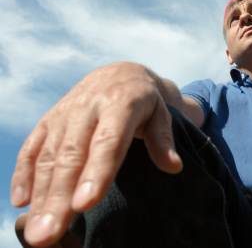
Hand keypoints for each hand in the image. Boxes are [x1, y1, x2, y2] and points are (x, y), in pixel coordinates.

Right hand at [10, 62, 182, 246]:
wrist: (119, 74)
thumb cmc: (145, 101)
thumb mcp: (161, 113)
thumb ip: (163, 139)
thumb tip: (173, 166)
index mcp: (120, 104)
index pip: (107, 142)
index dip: (96, 173)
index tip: (85, 204)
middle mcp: (88, 107)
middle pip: (72, 156)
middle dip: (59, 196)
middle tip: (49, 234)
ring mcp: (64, 113)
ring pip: (49, 157)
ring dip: (40, 195)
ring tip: (36, 232)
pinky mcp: (49, 120)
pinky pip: (32, 148)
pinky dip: (24, 174)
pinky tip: (22, 202)